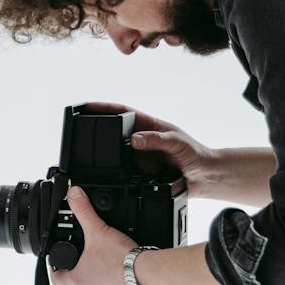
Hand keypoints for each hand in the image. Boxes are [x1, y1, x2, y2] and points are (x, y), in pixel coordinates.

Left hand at [48, 186, 138, 284]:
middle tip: (87, 255)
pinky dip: (117, 282)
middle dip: (82, 269)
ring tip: (107, 261)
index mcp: (79, 279)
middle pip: (79, 282)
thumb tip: (73, 195)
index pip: (57, 279)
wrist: (148, 274)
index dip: (55, 270)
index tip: (57, 263)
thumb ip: (84, 211)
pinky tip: (124, 270)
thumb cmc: (121, 259)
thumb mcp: (98, 230)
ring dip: (100, 276)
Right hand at [79, 101, 218, 198]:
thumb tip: (134, 140)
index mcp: (149, 125)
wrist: (204, 177)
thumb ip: (156, 139)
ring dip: (103, 153)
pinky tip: (105, 175)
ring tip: (90, 155)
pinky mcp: (138, 172)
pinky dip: (112, 172)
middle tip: (80, 129)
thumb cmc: (195, 154)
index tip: (86, 106)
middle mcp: (140, 139)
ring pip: (114, 152)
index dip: (103, 107)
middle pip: (113, 131)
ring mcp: (138, 155)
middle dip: (96, 128)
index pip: (122, 112)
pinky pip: (120, 171)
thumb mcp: (177, 142)